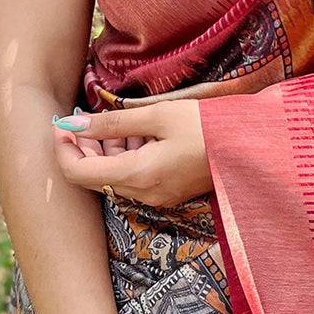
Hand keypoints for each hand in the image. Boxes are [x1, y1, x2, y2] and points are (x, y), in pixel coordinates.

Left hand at [52, 100, 212, 209]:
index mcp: (138, 175)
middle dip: (83, 147)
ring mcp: (157, 197)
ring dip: (105, 151)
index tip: (61, 122)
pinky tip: (140, 135)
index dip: (62, 148)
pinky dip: (126, 157)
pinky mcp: (168, 193)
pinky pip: (133, 178)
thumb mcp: (158, 116)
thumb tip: (73, 125)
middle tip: (87, 118)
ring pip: (113, 177)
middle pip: (93, 176)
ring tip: (119, 122)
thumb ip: (112, 123)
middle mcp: (143, 194)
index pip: (77, 172)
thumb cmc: (207, 126)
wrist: (252, 147)